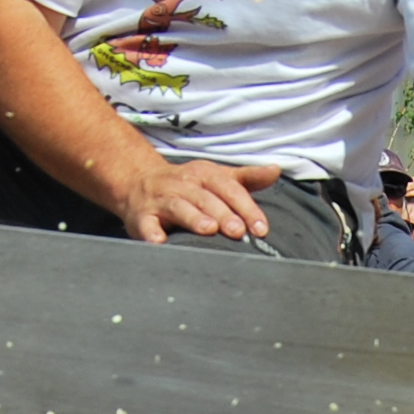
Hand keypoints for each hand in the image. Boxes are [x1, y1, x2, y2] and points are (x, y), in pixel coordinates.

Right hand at [116, 154, 280, 245]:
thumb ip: (246, 178)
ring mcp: (161, 199)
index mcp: (204, 174)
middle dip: (223, 214)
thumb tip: (276, 170)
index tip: (261, 228)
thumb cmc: (187, 185)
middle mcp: (182, 184)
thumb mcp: (216, 177)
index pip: (229, 188)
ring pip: (178, 206)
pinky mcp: (141, 216)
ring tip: (209, 230)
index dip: (246, 207)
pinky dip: (151, 233)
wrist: (138, 183)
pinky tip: (159, 242)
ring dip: (193, 218)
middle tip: (238, 231)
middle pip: (205, 198)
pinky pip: (146, 224)